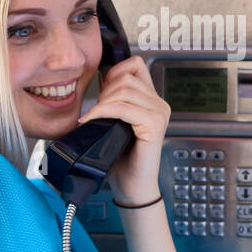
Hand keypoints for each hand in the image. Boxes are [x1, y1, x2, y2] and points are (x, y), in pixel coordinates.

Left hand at [77, 55, 168, 203]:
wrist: (131, 186)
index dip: (114, 73)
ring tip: (93, 117)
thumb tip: (98, 78)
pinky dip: (103, 111)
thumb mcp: (115, 121)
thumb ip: (113, 99)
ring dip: (102, 102)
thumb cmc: (122, 158)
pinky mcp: (154, 124)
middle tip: (94, 112)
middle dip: (104, 91)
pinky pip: (123, 107)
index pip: (135, 65)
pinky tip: (92, 120)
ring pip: (124, 89)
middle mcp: (159, 104)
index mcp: (152, 100)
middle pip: (126, 77)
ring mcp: (160, 113)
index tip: (101, 94)